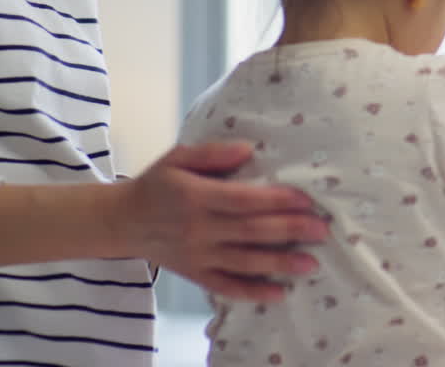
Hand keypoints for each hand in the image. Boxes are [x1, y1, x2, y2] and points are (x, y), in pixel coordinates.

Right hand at [116, 142, 329, 302]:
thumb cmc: (157, 184)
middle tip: (323, 231)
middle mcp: (198, 229)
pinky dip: (252, 292)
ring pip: (244, 262)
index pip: (243, 200)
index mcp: (196, 197)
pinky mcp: (195, 275)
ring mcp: (197, 256)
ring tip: (311, 263)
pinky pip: (226, 287)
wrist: (122, 222)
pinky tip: (279, 293)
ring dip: (280, 264)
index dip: (276, 200)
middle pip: (251, 232)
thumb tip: (248, 150)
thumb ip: (213, 153)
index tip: (306, 200)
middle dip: (290, 231)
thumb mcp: (178, 158)